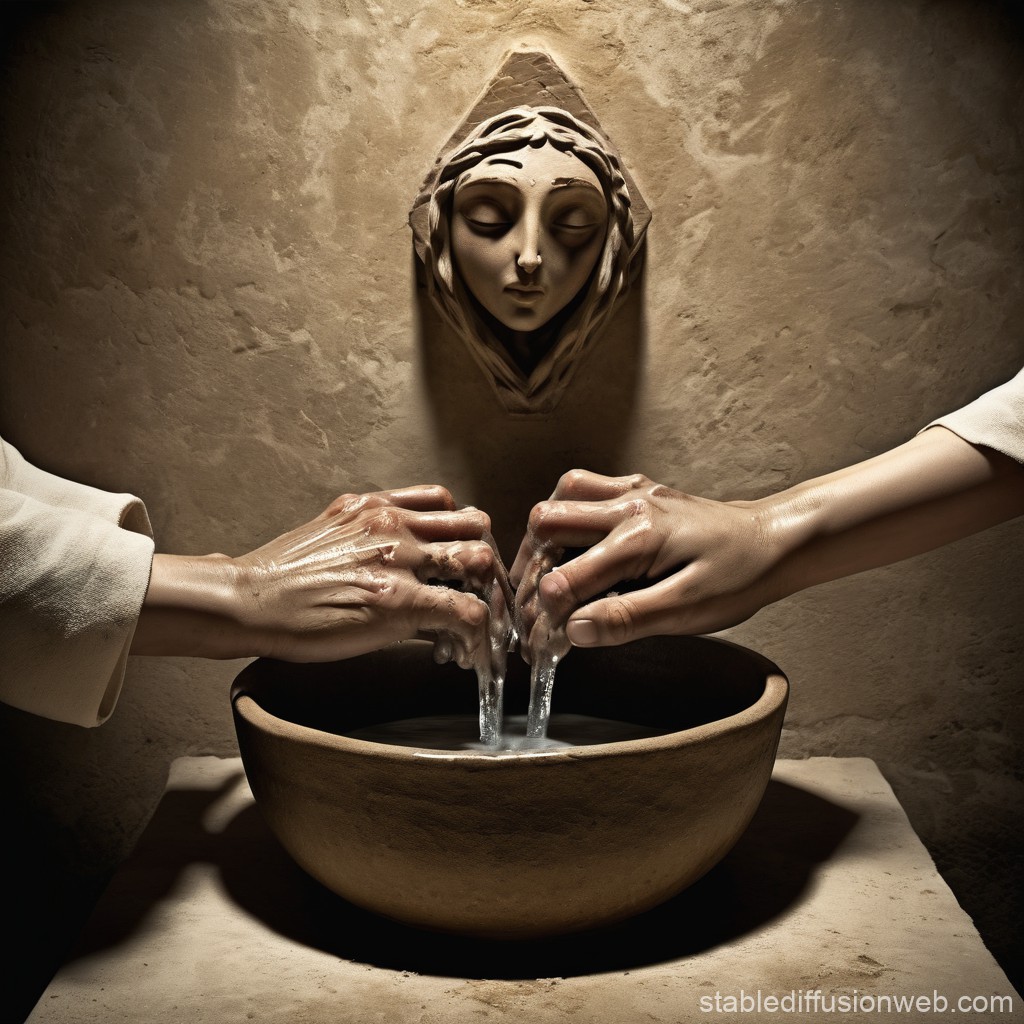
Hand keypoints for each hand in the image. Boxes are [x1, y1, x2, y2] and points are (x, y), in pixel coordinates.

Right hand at [135, 485, 513, 673]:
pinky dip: (477, 636)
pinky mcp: (398, 601)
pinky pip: (466, 612)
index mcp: (376, 505)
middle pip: (476, 523)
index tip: (462, 567)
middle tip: (481, 597)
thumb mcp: (330, 534)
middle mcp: (394, 523)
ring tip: (478, 628)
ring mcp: (398, 559)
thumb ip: (371, 538)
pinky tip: (466, 656)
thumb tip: (402, 567)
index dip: (463, 533)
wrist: (248, 601)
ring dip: (488, 595)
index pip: (447, 502)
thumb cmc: (281, 577)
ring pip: (480, 560)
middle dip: (485, 561)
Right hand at [511, 469, 782, 653]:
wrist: (773, 540)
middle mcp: (629, 505)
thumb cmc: (738, 576)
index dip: (547, 616)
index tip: (542, 645)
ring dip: (541, 538)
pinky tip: (569, 545)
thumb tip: (573, 631)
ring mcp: (631, 492)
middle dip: (531, 570)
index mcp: (640, 537)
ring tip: (541, 577)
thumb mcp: (687, 610)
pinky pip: (582, 489)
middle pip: (546, 523)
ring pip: (558, 498)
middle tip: (533, 609)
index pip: (568, 577)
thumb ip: (627, 619)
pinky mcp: (636, 490)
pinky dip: (564, 516)